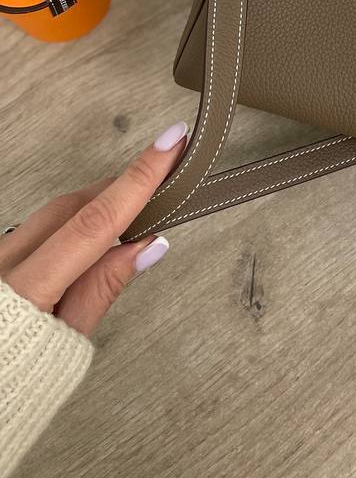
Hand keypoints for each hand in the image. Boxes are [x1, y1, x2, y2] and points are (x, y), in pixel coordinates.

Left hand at [0, 121, 187, 336]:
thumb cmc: (15, 380)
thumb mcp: (67, 345)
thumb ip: (102, 288)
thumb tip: (147, 244)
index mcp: (23, 288)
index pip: (94, 222)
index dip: (138, 179)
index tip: (171, 142)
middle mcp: (2, 261)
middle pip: (74, 206)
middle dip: (123, 186)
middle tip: (168, 169)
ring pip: (55, 212)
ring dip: (99, 204)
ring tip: (138, 205)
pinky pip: (39, 225)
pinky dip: (72, 220)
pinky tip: (93, 230)